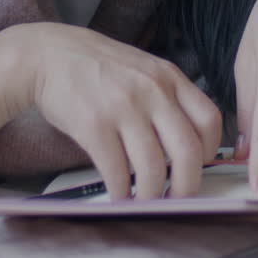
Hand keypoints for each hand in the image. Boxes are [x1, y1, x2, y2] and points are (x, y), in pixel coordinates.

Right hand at [14, 23, 220, 199]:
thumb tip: (185, 146)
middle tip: (179, 200)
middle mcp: (152, 91)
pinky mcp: (93, 125)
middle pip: (188, 151)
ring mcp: (123, 107)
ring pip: (153, 168)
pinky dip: (121, 192)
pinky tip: (119, 195)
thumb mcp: (142, 69)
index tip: (199, 166)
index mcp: (169, 77)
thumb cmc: (96, 66)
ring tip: (144, 202)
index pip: (209, 120)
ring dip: (151, 195)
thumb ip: (165, 98)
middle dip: (188, 186)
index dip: (211, 150)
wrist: (46, 54)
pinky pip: (117, 171)